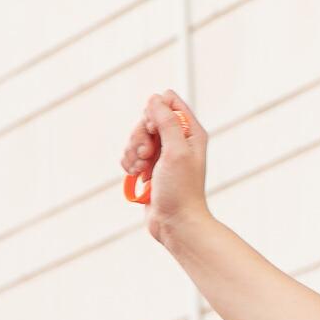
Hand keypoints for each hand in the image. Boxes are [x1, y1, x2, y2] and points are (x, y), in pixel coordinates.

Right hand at [121, 89, 210, 245]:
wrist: (174, 221)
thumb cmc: (181, 189)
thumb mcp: (175, 151)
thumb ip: (166, 121)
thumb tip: (156, 97)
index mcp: (190, 132)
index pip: (169, 104)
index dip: (155, 112)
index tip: (154, 129)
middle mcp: (177, 141)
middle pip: (148, 120)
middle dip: (140, 136)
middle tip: (145, 154)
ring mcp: (161, 155)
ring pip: (135, 138)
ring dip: (132, 153)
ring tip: (140, 170)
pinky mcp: (148, 168)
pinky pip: (129, 155)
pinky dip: (128, 164)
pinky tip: (135, 176)